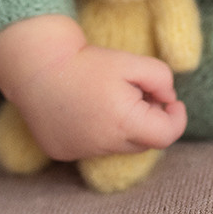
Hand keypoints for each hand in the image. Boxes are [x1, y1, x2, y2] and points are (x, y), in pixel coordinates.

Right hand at [0, 15, 187, 161]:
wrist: (36, 65)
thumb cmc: (86, 61)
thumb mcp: (132, 61)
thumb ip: (162, 78)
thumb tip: (168, 99)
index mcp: (124, 124)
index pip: (167, 136)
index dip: (176, 118)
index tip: (172, 101)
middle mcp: (103, 145)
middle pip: (144, 142)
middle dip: (149, 120)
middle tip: (138, 91)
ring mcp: (80, 152)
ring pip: (118, 146)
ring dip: (122, 127)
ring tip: (107, 97)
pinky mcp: (63, 152)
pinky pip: (92, 147)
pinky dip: (97, 132)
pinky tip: (84, 108)